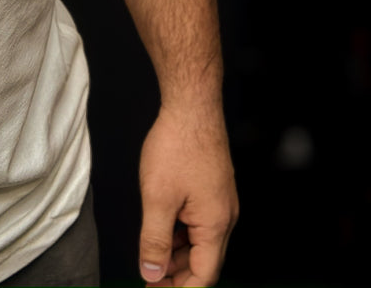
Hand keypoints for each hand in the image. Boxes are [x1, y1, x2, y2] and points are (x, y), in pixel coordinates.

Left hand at [137, 101, 237, 285]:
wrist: (192, 106)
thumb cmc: (178, 144)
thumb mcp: (157, 197)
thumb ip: (154, 240)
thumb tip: (152, 273)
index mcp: (215, 225)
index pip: (203, 277)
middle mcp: (224, 218)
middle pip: (204, 263)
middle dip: (177, 277)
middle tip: (150, 281)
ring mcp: (220, 203)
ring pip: (201, 243)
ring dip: (178, 256)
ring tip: (153, 262)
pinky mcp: (213, 189)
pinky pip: (199, 223)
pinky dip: (182, 234)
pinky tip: (164, 233)